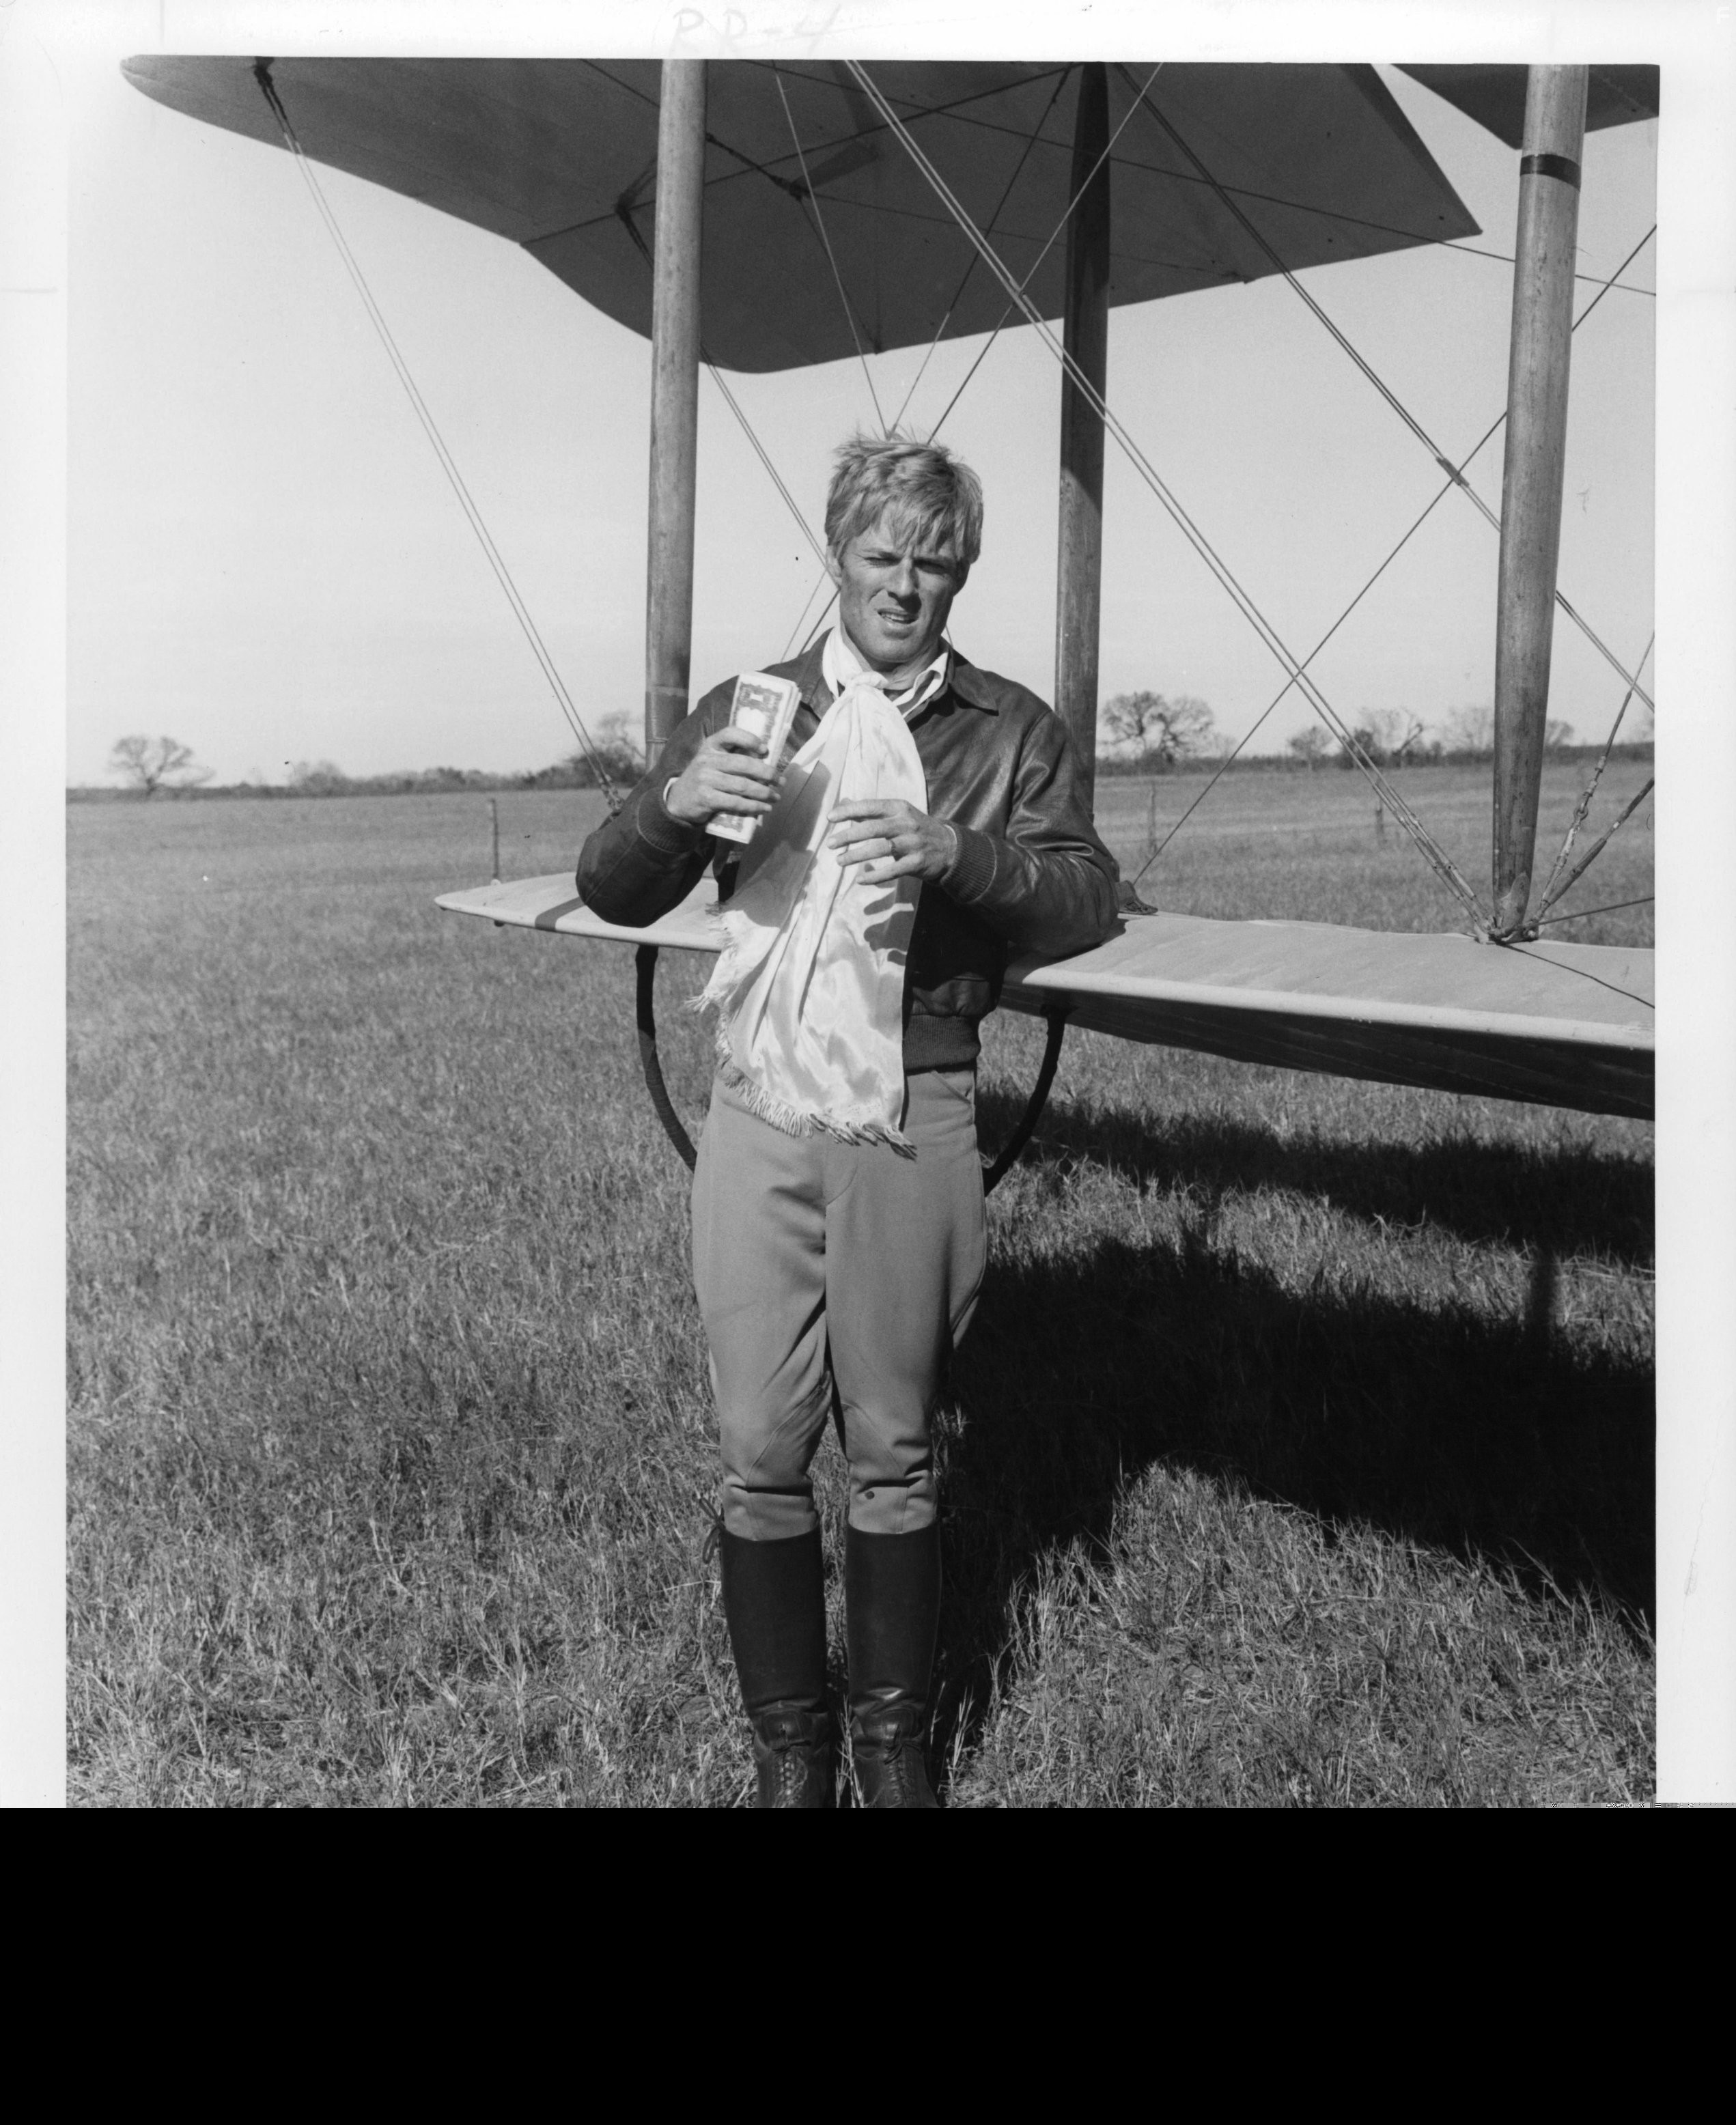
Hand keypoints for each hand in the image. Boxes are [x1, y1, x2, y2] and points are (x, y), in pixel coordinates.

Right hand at [665, 725, 785, 827]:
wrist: (678, 801)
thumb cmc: (705, 780)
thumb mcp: (712, 762)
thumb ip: (732, 757)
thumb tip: (766, 762)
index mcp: (710, 746)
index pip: (730, 734)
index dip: (749, 739)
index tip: (765, 749)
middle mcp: (706, 760)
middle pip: (743, 763)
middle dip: (766, 773)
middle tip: (780, 780)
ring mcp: (705, 779)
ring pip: (742, 785)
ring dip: (764, 792)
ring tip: (775, 797)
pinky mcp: (706, 798)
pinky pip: (735, 802)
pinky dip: (753, 806)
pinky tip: (763, 808)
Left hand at [826, 798, 958, 883]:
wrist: (950, 846)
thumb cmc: (916, 828)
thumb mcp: (898, 813)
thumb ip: (872, 811)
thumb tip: (844, 803)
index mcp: (899, 808)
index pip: (871, 806)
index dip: (849, 811)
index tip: (830, 818)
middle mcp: (906, 823)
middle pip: (873, 828)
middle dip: (849, 836)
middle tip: (830, 843)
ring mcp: (913, 843)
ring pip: (880, 849)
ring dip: (857, 856)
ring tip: (839, 861)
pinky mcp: (917, 863)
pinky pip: (892, 871)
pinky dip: (875, 876)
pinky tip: (860, 880)